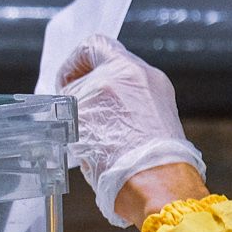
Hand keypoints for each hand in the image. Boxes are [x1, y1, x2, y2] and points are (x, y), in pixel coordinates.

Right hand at [60, 34, 206, 226]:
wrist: (153, 185)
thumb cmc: (116, 157)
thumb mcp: (78, 119)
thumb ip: (75, 95)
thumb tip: (73, 91)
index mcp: (123, 70)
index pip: (93, 46)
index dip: (72, 64)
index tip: (65, 86)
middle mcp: (145, 76)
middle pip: (110, 65)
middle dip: (89, 84)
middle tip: (76, 107)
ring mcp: (160, 94)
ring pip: (123, 86)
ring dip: (105, 100)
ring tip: (95, 127)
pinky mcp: (166, 114)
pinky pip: (137, 102)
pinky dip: (122, 113)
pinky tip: (113, 137)